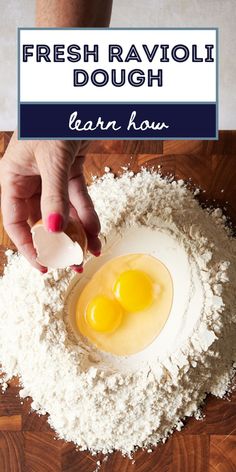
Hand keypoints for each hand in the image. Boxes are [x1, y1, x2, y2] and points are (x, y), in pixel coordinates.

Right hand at [0, 132, 100, 271]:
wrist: (77, 97)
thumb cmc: (52, 120)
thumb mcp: (52, 160)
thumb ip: (54, 196)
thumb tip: (55, 229)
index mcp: (13, 179)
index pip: (16, 222)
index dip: (28, 246)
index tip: (44, 265)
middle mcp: (30, 181)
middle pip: (42, 221)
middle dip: (59, 243)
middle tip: (73, 262)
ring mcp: (50, 177)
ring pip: (63, 213)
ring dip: (78, 232)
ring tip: (91, 251)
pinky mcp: (70, 172)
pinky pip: (78, 199)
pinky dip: (88, 214)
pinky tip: (96, 231)